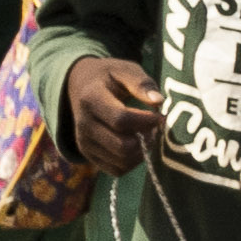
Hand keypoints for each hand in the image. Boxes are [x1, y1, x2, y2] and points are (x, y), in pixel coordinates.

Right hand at [56, 56, 162, 175]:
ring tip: (147, 134)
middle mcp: (83, 124)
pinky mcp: (88, 155)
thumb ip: (141, 83)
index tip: (160, 116)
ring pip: (121, 161)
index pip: (121, 120)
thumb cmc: (109, 77)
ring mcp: (84, 142)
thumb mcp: (124, 69)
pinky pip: (116, 170)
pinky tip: (137, 144)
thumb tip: (158, 101)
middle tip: (155, 127)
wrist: (81, 86)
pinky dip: (133, 162)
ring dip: (141, 151)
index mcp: (90, 99)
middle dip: (146, 138)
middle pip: (122, 145)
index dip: (146, 121)